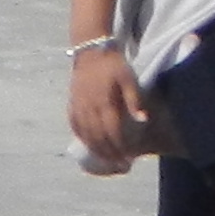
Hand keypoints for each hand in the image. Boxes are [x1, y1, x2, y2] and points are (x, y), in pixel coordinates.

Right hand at [66, 46, 147, 169]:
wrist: (91, 51)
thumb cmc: (114, 66)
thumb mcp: (129, 79)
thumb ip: (134, 100)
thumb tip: (142, 120)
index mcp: (104, 103)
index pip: (112, 132)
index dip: (120, 148)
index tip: (128, 158)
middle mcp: (89, 108)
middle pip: (98, 138)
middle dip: (109, 154)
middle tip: (120, 165)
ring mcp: (78, 107)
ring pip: (85, 134)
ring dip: (95, 149)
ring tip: (106, 160)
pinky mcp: (72, 104)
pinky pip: (75, 126)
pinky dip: (81, 137)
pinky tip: (88, 144)